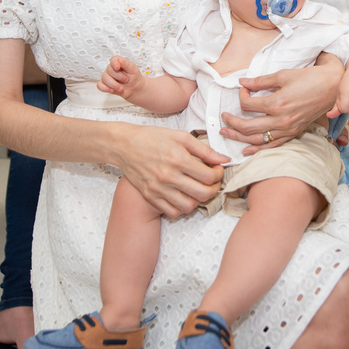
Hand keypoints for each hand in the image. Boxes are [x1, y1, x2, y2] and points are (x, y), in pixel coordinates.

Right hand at [97, 56, 141, 98]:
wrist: (134, 88)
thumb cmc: (133, 77)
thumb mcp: (133, 69)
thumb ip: (127, 64)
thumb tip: (120, 60)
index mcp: (118, 62)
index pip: (113, 60)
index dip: (114, 63)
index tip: (117, 68)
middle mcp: (111, 68)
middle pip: (109, 70)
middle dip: (119, 77)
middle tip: (127, 80)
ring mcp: (107, 76)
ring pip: (104, 78)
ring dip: (113, 84)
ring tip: (121, 88)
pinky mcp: (104, 84)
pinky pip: (100, 85)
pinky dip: (105, 88)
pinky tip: (112, 90)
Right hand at [109, 124, 226, 217]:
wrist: (124, 145)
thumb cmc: (152, 138)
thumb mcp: (181, 137)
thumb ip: (204, 149)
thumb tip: (224, 159)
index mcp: (178, 159)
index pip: (209, 177)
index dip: (218, 175)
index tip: (217, 170)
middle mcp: (168, 176)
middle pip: (203, 194)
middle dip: (214, 189)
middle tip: (213, 182)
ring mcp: (158, 189)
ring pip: (189, 206)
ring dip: (199, 200)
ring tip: (198, 189)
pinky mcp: (150, 196)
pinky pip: (173, 211)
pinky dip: (182, 207)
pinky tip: (184, 195)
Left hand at [223, 62, 340, 155]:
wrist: (332, 87)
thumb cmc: (309, 78)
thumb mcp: (283, 75)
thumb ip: (260, 80)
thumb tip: (243, 82)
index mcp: (277, 103)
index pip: (248, 105)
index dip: (241, 96)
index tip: (243, 89)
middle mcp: (281, 119)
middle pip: (247, 126)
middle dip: (232, 122)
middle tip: (223, 117)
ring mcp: (287, 129)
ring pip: (257, 139)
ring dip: (239, 138)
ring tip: (226, 133)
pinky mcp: (293, 133)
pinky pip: (273, 145)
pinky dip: (258, 149)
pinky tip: (246, 150)